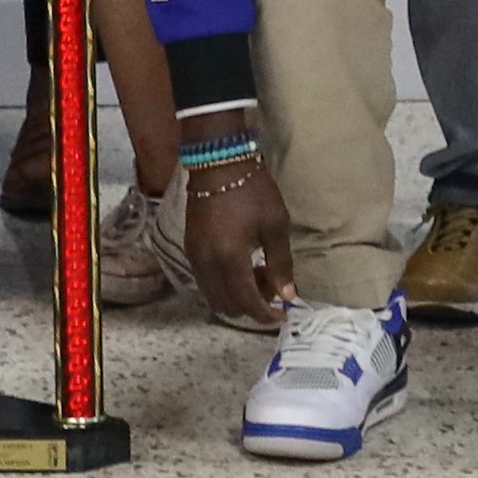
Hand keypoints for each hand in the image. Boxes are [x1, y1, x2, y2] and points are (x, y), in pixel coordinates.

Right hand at [174, 135, 291, 326]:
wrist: (217, 162)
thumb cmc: (252, 190)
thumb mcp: (275, 225)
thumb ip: (281, 264)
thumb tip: (287, 295)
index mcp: (230, 259)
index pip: (247, 303)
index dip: (266, 315)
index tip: (284, 314)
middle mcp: (207, 264)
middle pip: (227, 306)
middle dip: (252, 306)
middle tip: (273, 288)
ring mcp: (195, 257)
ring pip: (213, 296)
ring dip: (236, 296)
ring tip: (258, 274)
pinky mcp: (190, 248)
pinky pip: (205, 281)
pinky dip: (223, 284)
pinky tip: (240, 265)